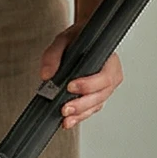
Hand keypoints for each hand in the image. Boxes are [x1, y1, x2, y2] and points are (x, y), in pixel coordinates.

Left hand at [41, 0, 128, 126]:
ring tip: (65, 120)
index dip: (89, 85)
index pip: (104, 76)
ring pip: (97, 105)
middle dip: (82, 104)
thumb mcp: (64, 39)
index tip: (70, 86)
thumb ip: (53, 55)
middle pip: (101, 95)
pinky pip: (91, 108)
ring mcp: (105, 87)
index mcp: (109, 60)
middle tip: (65, 109)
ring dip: (81, 114)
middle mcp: (111, 75)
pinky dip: (80, 116)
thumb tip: (46, 75)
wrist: (84, 36)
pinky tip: (68, 120)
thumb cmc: (79, 36)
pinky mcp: (97, 95)